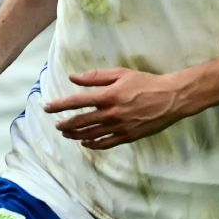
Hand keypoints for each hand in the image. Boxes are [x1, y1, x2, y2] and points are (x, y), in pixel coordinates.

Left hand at [43, 68, 188, 149]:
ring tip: (66, 134)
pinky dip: (93, 144)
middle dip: (65, 124)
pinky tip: (86, 143)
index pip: (76, 101)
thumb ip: (95, 76)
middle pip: (81, 121)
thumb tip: (73, 77)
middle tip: (56, 125)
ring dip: (76, 135)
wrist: (171, 98)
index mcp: (107, 96)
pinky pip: (107, 143)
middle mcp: (111, 113)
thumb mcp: (120, 74)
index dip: (59, 105)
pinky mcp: (129, 136)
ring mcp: (120, 127)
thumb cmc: (146, 82)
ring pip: (91, 134)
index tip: (47, 107)